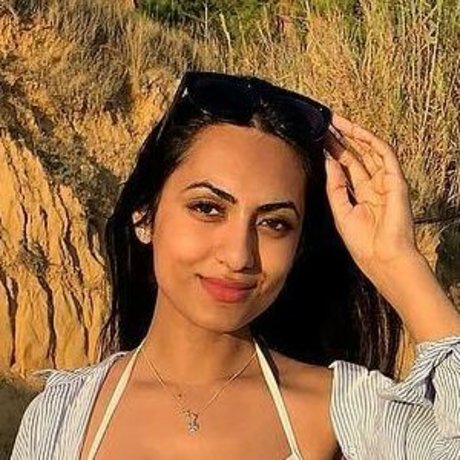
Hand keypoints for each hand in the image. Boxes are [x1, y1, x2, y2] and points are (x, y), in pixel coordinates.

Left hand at [324, 114, 419, 281]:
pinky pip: (385, 155)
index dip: (334, 151)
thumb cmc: (362, 242)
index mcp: (361, 194)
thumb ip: (335, 186)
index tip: (320, 138)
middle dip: (342, 139)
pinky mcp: (396, 180)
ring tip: (337, 122)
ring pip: (371, 150)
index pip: (347, 166)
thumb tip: (329, 161)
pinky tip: (355, 131)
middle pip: (357, 155)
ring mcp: (386, 181)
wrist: (381, 257)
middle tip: (326, 124)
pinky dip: (370, 141)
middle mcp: (374, 185)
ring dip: (355, 135)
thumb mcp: (341, 211)